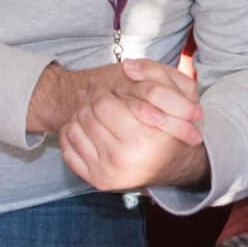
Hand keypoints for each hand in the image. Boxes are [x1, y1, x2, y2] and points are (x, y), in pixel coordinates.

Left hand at [39, 59, 209, 191]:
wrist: (174, 165)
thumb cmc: (173, 127)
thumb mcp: (178, 96)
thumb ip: (154, 74)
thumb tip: (126, 65)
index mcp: (142, 138)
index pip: (103, 104)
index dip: (98, 89)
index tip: (99, 83)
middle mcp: (123, 159)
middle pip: (87, 116)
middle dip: (86, 100)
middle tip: (90, 92)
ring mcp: (108, 173)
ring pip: (75, 131)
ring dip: (77, 115)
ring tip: (87, 107)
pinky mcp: (98, 181)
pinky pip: (69, 151)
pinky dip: (71, 135)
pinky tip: (82, 127)